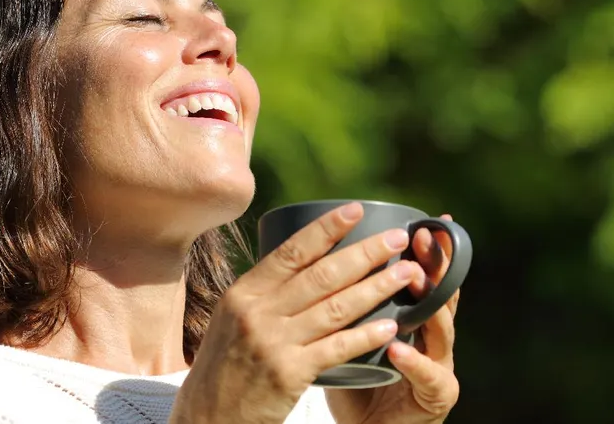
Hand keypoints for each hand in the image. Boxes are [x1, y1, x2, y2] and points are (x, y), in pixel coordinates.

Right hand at [170, 203, 422, 423]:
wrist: (206, 417)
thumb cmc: (224, 367)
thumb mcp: (231, 319)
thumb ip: (264, 293)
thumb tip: (304, 260)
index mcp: (244, 292)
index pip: (292, 251)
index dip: (327, 228)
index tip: (356, 210)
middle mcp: (258, 312)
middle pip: (322, 274)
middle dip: (365, 252)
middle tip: (398, 238)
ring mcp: (274, 342)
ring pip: (336, 307)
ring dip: (377, 288)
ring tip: (407, 274)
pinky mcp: (289, 373)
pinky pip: (337, 348)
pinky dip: (366, 335)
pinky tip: (391, 326)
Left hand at [325, 215, 460, 423]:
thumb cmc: (357, 385)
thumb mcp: (350, 337)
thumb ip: (344, 305)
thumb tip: (312, 260)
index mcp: (416, 320)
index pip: (428, 280)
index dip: (429, 251)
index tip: (426, 221)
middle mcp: (433, 340)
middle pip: (441, 295)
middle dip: (434, 263)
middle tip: (422, 237)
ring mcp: (439, 367)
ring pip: (442, 330)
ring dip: (429, 302)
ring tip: (415, 279)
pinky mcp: (436, 398)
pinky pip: (430, 377)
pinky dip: (414, 361)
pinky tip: (397, 346)